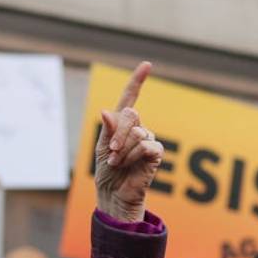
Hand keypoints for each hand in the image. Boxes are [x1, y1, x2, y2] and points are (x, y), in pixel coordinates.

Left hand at [94, 62, 162, 222]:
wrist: (113, 192)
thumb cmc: (107, 169)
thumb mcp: (101, 147)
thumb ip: (107, 129)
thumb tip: (105, 111)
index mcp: (122, 123)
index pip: (130, 97)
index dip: (137, 81)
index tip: (147, 65)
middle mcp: (137, 127)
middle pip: (131, 114)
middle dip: (118, 134)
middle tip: (111, 152)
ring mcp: (148, 139)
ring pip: (137, 132)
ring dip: (122, 150)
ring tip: (117, 162)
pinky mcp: (156, 153)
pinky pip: (146, 146)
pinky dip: (133, 156)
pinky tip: (127, 165)